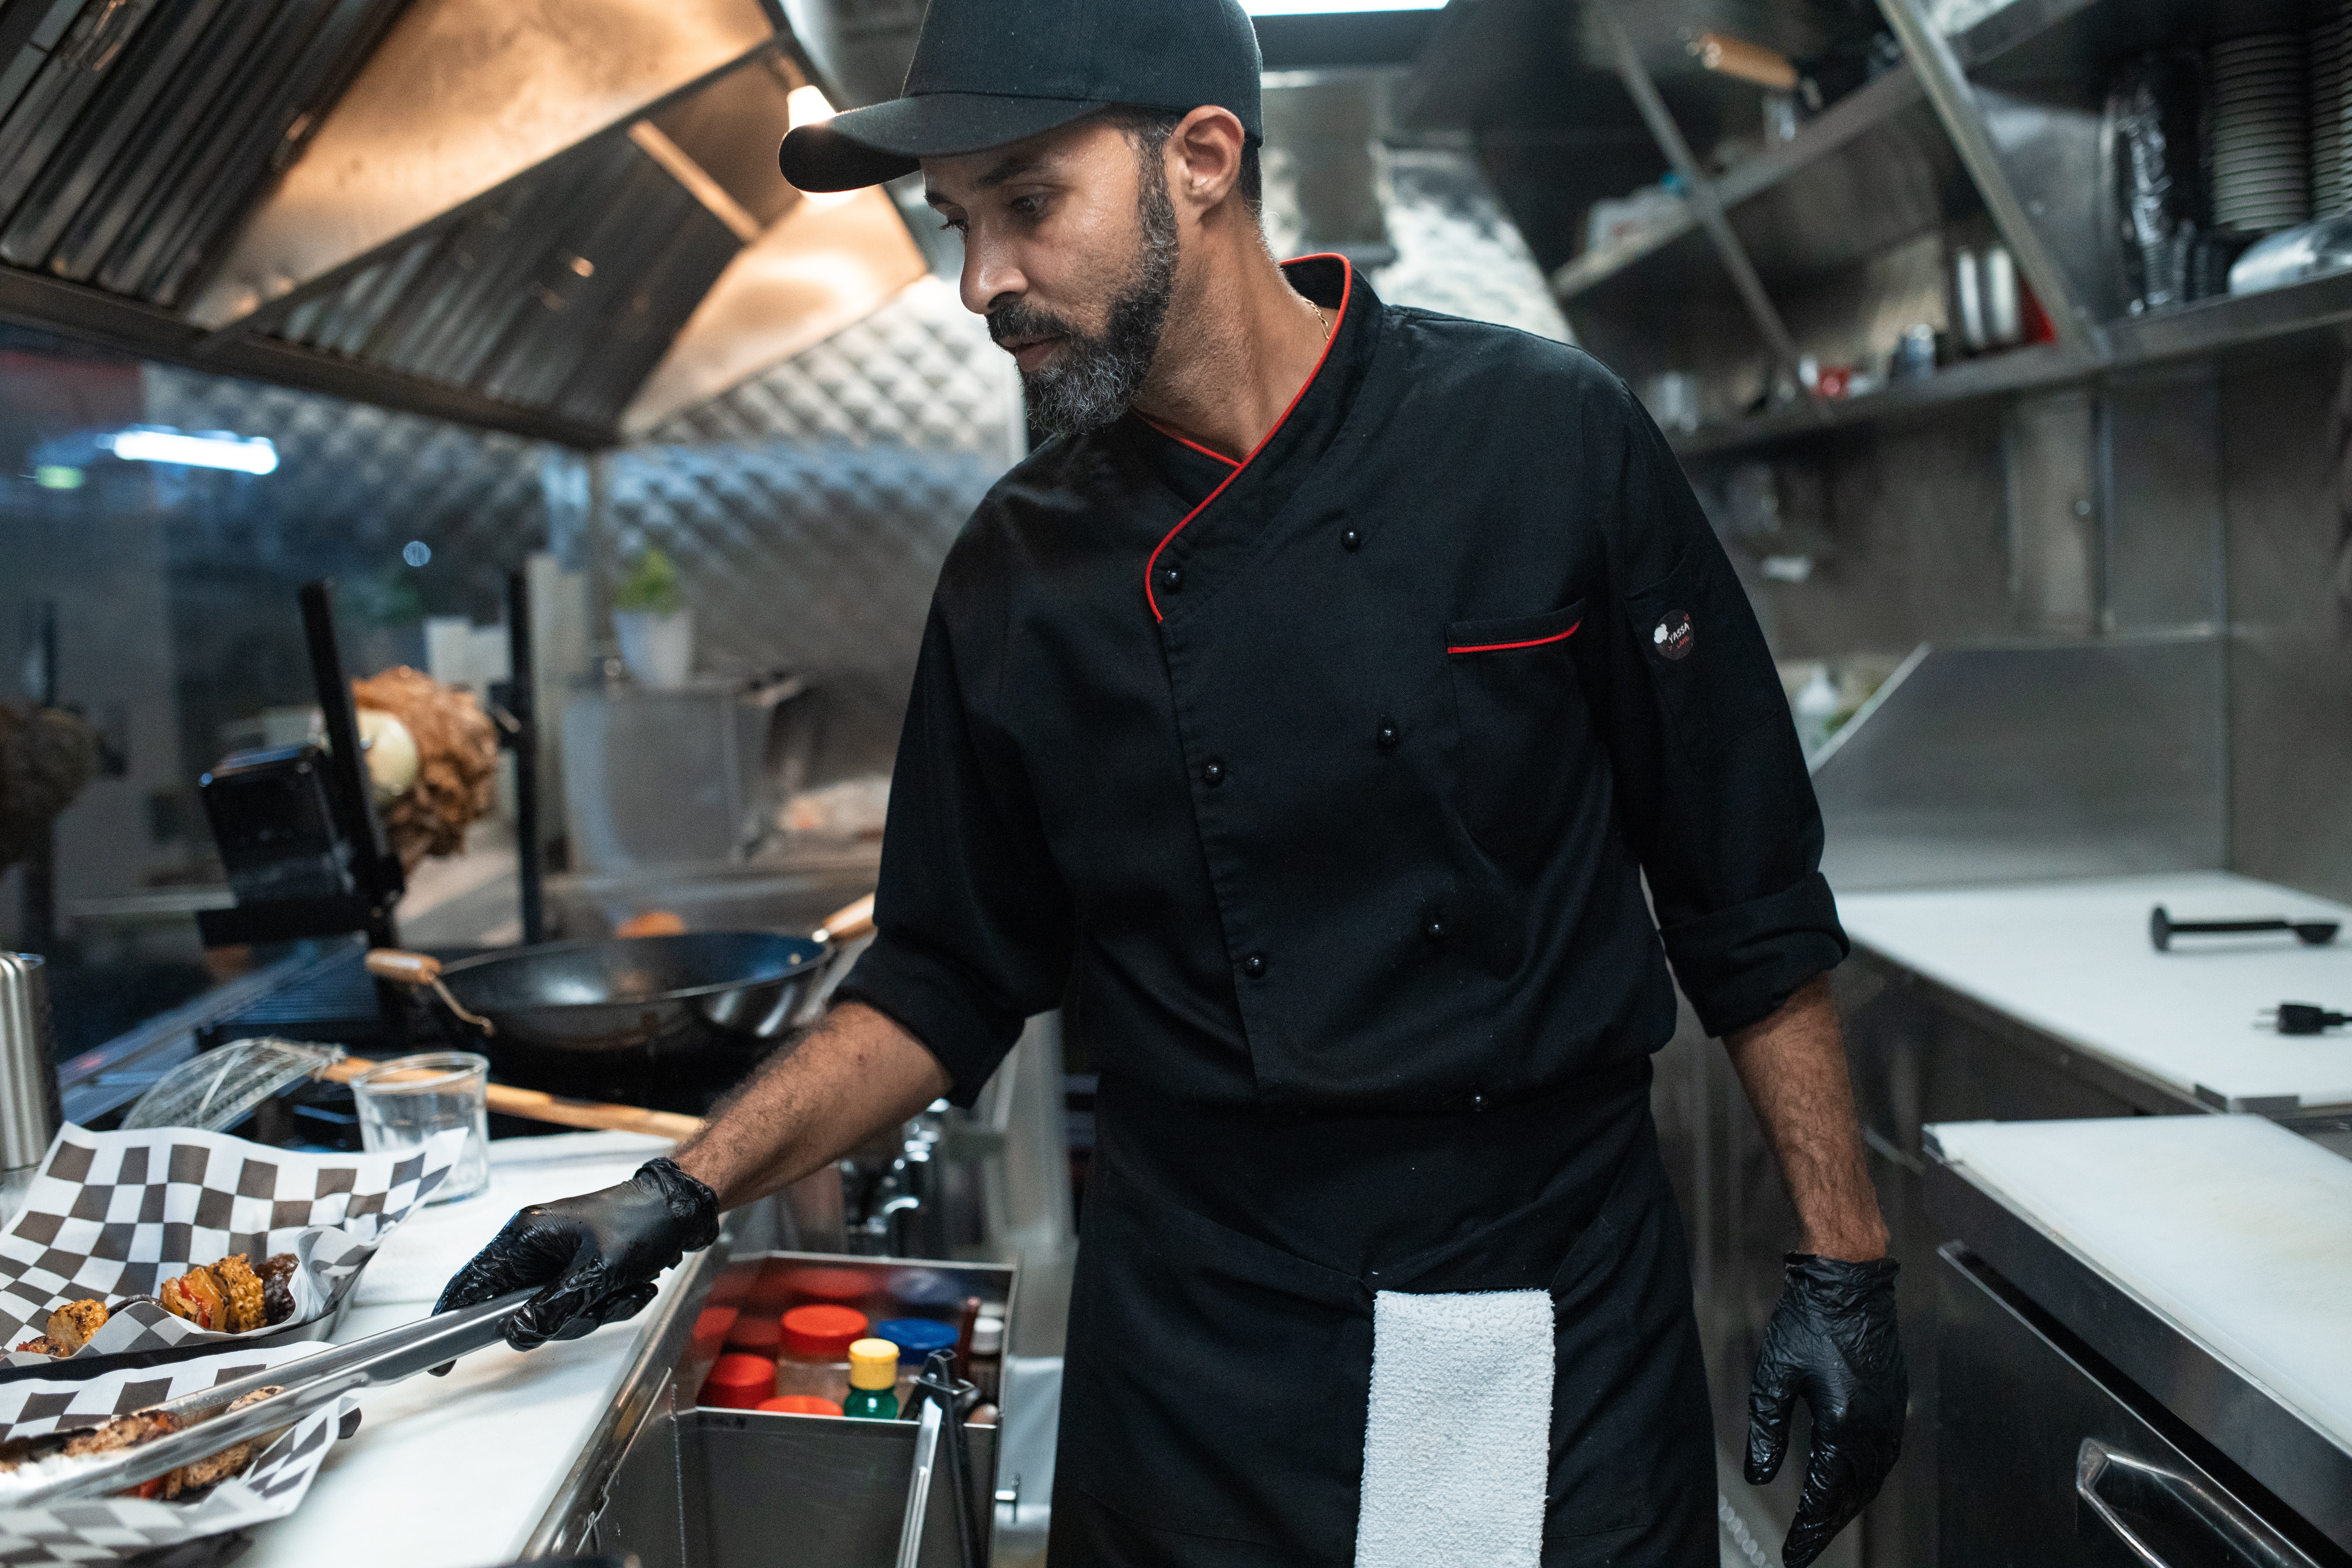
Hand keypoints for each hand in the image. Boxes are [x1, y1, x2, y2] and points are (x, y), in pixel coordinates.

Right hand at [435, 1158, 719, 1351]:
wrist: (682, 1208)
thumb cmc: (641, 1224)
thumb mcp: (596, 1272)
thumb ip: (552, 1308)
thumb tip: (516, 1334)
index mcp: (524, 1236)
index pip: (471, 1284)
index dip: (452, 1321)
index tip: (443, 1361)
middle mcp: (534, 1248)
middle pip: (520, 1310)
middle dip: (565, 1318)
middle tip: (599, 1303)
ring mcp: (557, 1260)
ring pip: (556, 1314)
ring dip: (596, 1312)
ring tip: (629, 1288)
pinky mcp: (579, 1270)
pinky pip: (581, 1306)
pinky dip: (610, 1304)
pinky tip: (637, 1286)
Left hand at [1746, 1253, 1906, 1567]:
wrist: (1849, 1281)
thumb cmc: (1810, 1321)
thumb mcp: (1774, 1376)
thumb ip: (1766, 1431)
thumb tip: (1759, 1476)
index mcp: (1844, 1423)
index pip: (1823, 1493)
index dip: (1807, 1528)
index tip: (1792, 1553)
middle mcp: (1875, 1426)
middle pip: (1853, 1496)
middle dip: (1827, 1526)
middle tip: (1804, 1549)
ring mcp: (1891, 1415)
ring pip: (1871, 1480)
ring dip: (1847, 1507)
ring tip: (1822, 1525)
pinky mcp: (1895, 1402)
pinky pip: (1882, 1457)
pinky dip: (1863, 1481)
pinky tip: (1848, 1485)